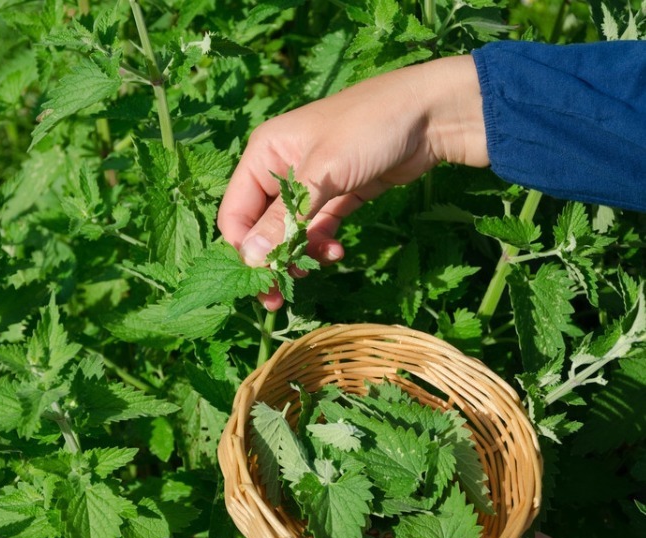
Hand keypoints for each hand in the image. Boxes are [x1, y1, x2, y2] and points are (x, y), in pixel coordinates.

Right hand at [217, 55, 488, 309]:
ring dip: (300, 252)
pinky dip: (322, 242)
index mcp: (264, 153)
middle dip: (271, 258)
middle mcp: (281, 168)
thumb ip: (284, 219)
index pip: (236, 212)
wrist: (430, 114)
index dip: (244, 248)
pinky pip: (318, 226)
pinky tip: (337, 251)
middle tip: (279, 295)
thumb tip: (250, 260)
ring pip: (290, 230)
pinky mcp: (338, 193)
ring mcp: (311, 182)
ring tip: (320, 264)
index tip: (262, 278)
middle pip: (261, 225)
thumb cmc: (368, 129)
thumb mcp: (322, 174)